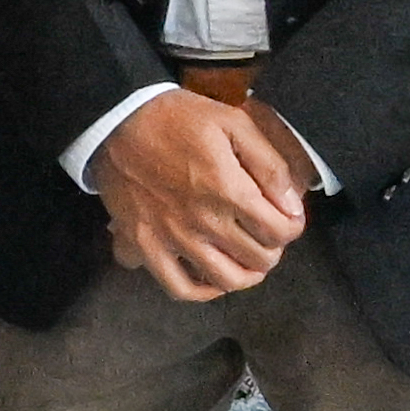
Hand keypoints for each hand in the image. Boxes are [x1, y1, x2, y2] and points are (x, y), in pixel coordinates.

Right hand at [90, 89, 305, 300]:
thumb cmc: (177, 118)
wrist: (116, 120)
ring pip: (226, 280)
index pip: (281, 230)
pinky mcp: (146, 245)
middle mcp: (204, 221)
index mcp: (228, 190)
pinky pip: (178, 287)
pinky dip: (202, 292)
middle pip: (258, 258)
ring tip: (248, 261)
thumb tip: (292, 205)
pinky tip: (211, 280)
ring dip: (247, 274)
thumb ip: (268, 163)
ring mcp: (173, 238)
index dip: (293, 226)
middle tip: (267, 235)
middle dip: (273, 248)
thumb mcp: (232, 122)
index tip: (287, 217)